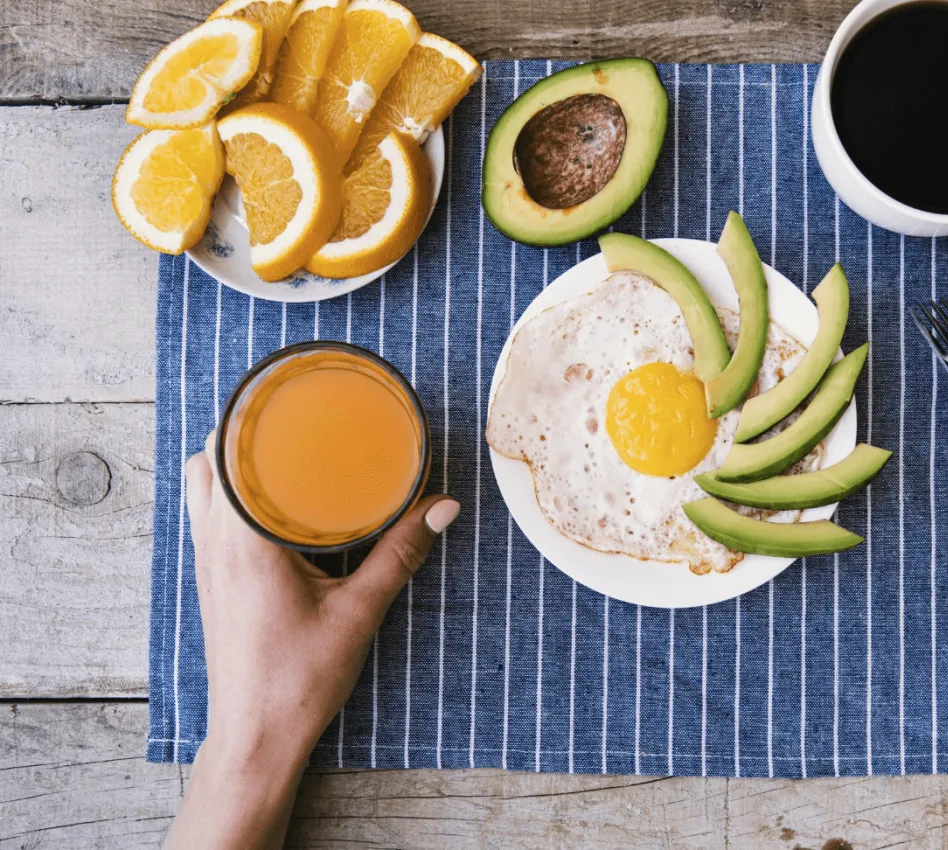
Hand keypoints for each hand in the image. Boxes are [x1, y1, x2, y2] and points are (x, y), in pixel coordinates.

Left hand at [164, 433, 459, 849]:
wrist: (255, 739)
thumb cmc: (297, 682)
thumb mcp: (359, 612)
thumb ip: (400, 553)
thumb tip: (443, 506)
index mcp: (243, 542)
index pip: (226, 454)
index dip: (248, 413)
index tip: (285, 390)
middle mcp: (214, 544)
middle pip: (208, 459)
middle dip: (243, 427)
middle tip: (294, 412)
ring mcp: (207, 563)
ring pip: (201, 487)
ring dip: (232, 460)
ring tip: (283, 447)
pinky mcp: (213, 580)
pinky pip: (208, 515)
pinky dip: (230, 492)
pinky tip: (273, 500)